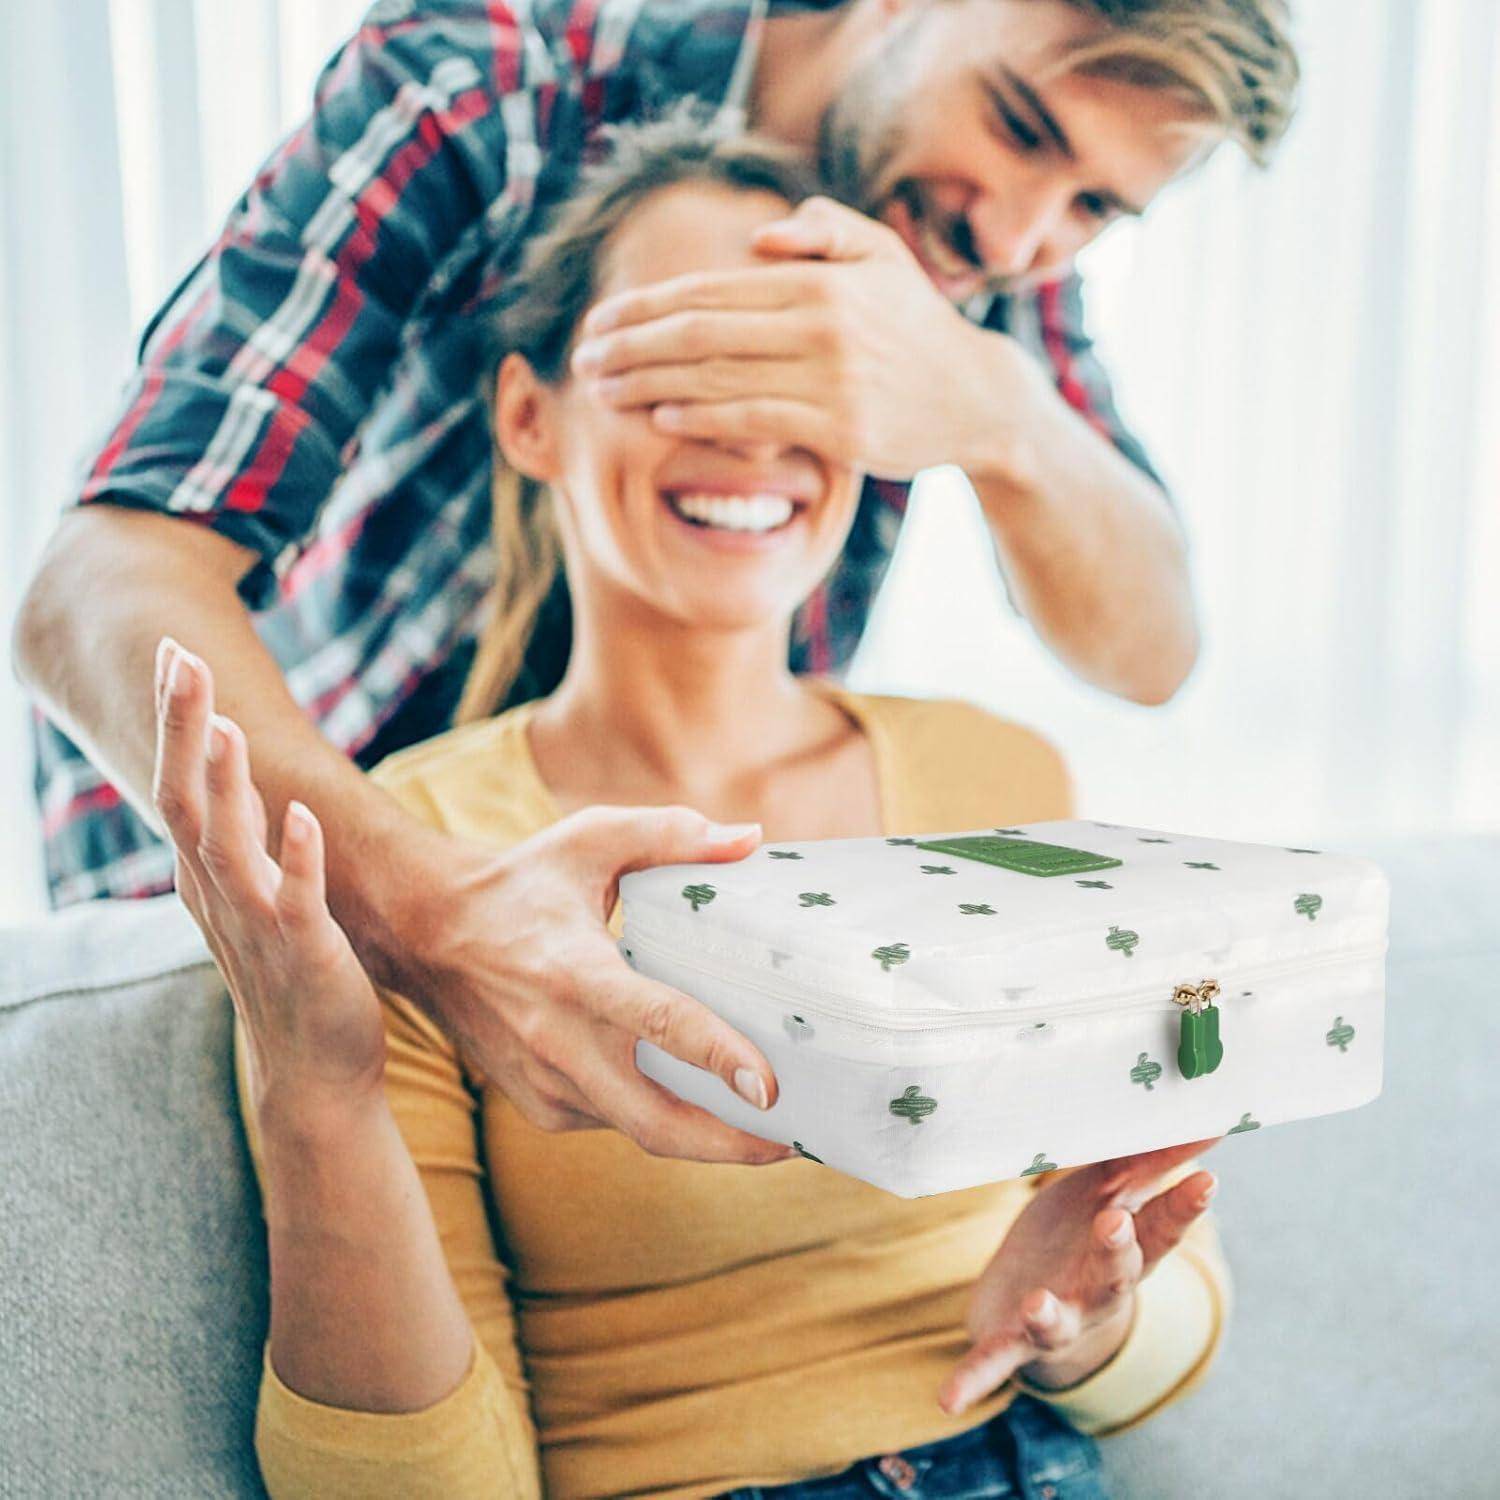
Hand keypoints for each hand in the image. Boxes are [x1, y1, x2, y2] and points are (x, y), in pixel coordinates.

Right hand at [151, 640, 387, 1118]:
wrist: (311, 1073)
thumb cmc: (287, 974)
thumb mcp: (255, 892)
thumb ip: (242, 835)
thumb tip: (235, 772)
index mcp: (208, 875)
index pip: (180, 782)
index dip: (176, 719)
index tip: (176, 649)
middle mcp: (219, 894)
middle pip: (188, 798)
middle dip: (183, 728)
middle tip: (181, 656)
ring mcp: (257, 925)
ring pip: (228, 845)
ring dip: (226, 784)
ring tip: (223, 723)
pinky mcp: (304, 954)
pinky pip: (295, 900)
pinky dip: (294, 856)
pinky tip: (298, 812)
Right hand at [390, 804, 800, 1165]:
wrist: (424, 933)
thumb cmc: (521, 882)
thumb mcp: (592, 839)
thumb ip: (672, 834)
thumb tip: (751, 840)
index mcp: (576, 972)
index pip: (657, 1023)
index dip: (718, 1057)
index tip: (769, 1087)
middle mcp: (558, 1040)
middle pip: (655, 1122)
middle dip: (730, 1145)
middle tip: (794, 1140)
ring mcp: (546, 1083)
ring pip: (640, 1130)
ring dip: (705, 1138)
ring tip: (769, 1130)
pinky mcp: (540, 1105)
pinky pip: (615, 1120)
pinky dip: (661, 1117)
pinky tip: (704, 1103)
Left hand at [571, 195, 1034, 479]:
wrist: (978, 398)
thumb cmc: (917, 328)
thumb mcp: (881, 257)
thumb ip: (823, 231)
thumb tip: (760, 236)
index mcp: (818, 280)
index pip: (709, 289)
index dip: (645, 305)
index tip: (599, 318)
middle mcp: (819, 323)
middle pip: (699, 332)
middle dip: (630, 345)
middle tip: (583, 358)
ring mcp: (829, 379)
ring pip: (716, 377)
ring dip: (648, 384)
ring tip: (603, 390)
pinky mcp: (839, 428)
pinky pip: (753, 421)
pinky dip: (700, 418)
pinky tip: (659, 417)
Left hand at [939, 1137, 1223, 1414]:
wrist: (1039, 1307)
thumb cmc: (1080, 1235)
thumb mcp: (1112, 1193)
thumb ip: (1148, 1159)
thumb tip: (1208, 1112)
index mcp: (1124, 1248)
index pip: (1160, 1227)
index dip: (1183, 1207)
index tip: (1206, 1179)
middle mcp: (1097, 1289)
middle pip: (1114, 1273)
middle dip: (1116, 1250)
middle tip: (1114, 1222)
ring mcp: (1056, 1318)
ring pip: (1057, 1319)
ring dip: (1049, 1314)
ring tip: (1038, 1305)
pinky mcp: (1012, 1340)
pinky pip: (993, 1361)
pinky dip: (973, 1378)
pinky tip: (948, 1397)